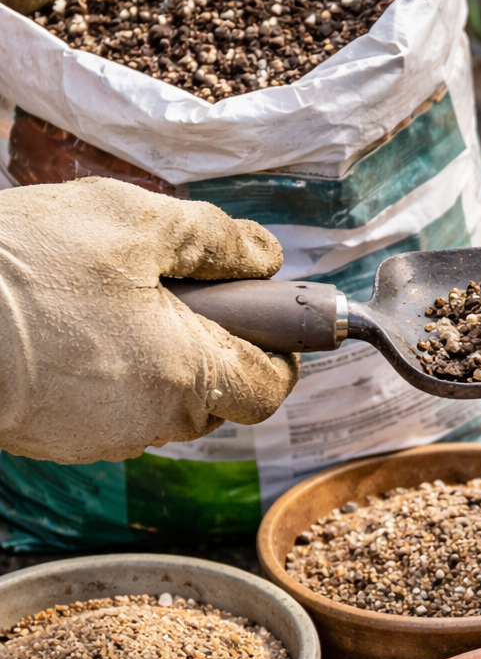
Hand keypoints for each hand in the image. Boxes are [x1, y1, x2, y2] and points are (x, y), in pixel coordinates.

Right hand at [0, 177, 299, 463]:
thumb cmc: (22, 265)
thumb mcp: (134, 222)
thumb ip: (217, 240)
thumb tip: (267, 256)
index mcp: (189, 378)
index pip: (271, 385)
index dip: (278, 345)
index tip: (261, 308)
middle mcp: (151, 423)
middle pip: (220, 396)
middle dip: (214, 345)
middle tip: (174, 287)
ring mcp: (97, 437)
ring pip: (162, 402)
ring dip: (159, 357)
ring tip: (110, 299)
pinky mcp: (53, 436)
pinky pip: (109, 406)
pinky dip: (109, 370)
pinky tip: (70, 325)